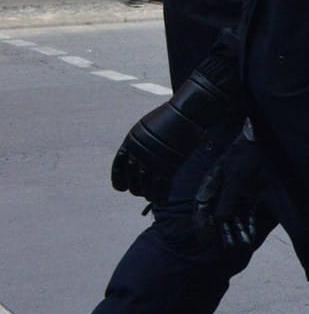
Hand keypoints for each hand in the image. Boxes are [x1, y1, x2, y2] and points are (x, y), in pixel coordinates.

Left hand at [111, 69, 234, 200]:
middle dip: (137, 189)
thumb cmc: (170, 117)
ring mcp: (152, 162)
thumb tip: (138, 157)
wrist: (186, 113)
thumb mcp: (145, 127)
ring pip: (144, 188)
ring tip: (153, 196)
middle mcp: (137, 155)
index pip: (118, 169)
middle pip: (132, 181)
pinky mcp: (167, 166)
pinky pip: (160, 188)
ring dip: (148, 194)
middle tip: (144, 191)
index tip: (122, 188)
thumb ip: (139, 143)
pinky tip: (162, 201)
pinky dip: (160, 197)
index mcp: (129, 144)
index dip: (119, 181)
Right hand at [194, 132, 271, 250]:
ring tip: (239, 246)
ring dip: (235, 232)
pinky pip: (247, 213)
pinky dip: (248, 224)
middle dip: (220, 234)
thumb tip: (219, 220)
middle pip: (217, 218)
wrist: (263, 140)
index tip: (207, 243)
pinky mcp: (250, 195)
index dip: (203, 229)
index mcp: (210, 186)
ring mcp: (236, 194)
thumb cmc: (244, 154)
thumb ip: (228, 197)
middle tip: (224, 251)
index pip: (201, 212)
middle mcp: (221, 193)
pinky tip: (249, 236)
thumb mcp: (235, 175)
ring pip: (233, 218)